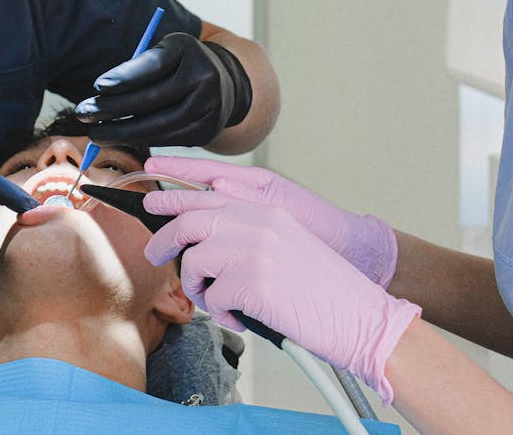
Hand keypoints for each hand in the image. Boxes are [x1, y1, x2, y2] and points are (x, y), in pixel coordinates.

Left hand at [74, 33, 251, 147]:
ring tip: (96, 133)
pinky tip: (119, 138)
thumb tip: (101, 92)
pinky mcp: (206, 130)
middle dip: (113, 109)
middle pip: (152, 99)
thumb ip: (137, 65)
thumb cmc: (179, 64)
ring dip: (122, 132)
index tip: (97, 86)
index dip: (125, 77)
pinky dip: (140, 140)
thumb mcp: (163, 51)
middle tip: (83, 114)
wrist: (225, 84)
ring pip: (158, 125)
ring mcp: (209, 106)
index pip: (153, 64)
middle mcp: (204, 77)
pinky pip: (166, 139)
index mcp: (188, 49)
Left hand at [143, 191, 419, 403]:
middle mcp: (257, 221)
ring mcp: (252, 249)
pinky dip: (223, 314)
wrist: (361, 317)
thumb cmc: (324, 291)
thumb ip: (246, 233)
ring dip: (198, 287)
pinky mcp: (250, 281)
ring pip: (195, 262)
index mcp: (266, 209)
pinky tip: (244, 318)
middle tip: (153, 255)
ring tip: (218, 303)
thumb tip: (199, 244)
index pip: (206, 195)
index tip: (151, 203)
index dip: (173, 199)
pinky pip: (214, 298)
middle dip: (164, 240)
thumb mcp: (284, 244)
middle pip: (189, 221)